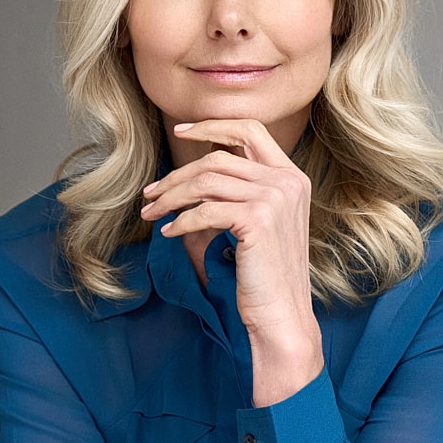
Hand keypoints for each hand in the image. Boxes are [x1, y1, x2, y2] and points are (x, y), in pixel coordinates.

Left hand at [139, 119, 322, 403]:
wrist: (282, 315)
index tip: (180, 131)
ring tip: (152, 214)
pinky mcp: (258, 219)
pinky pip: (204, 210)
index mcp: (292, 177)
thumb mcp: (256, 225)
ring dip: (171, 197)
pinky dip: (181, 221)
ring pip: (206, 181)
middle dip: (177, 175)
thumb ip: (235, 194)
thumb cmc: (264, 277)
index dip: (212, 126)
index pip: (250, 131)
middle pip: (218, 157)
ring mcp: (275, 198)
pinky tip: (170, 234)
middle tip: (151, 195)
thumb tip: (190, 177)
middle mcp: (287, 181)